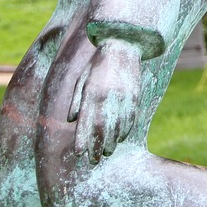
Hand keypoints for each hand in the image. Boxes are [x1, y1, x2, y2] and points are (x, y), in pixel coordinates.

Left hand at [67, 39, 143, 163]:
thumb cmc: (97, 64)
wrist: (123, 46)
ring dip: (111, 142)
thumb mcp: (82, 78)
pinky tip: (119, 139)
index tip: (79, 153)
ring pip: (117, 127)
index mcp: (92, 92)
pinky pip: (130, 119)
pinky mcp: (135, 97)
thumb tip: (71, 120)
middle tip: (93, 160)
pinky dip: (124, 132)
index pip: (86, 122)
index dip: (82, 139)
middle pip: (102, 129)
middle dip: (97, 147)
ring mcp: (123, 97)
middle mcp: (108, 96)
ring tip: (105, 153)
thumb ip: (76, 99)